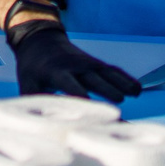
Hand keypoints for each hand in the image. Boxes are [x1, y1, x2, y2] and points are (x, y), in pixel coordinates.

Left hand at [11, 24, 139, 102]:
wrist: (40, 40)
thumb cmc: (32, 68)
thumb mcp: (27, 83)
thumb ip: (32, 102)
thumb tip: (37, 125)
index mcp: (56, 72)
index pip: (70, 85)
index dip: (81, 96)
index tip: (91, 109)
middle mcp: (75, 66)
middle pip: (94, 79)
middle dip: (106, 90)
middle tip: (119, 104)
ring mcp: (88, 63)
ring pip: (107, 73)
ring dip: (121, 82)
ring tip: (136, 94)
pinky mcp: (96, 64)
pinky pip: (113, 71)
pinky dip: (125, 78)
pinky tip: (137, 90)